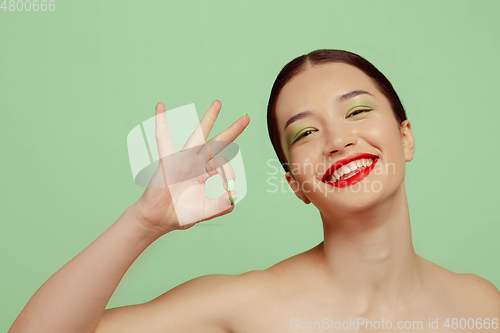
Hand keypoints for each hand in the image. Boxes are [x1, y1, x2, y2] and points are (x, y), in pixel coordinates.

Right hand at [131, 100, 248, 234]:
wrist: (160, 219)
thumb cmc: (183, 213)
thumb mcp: (209, 210)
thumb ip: (224, 204)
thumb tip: (234, 192)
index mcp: (207, 173)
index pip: (224, 165)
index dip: (229, 175)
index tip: (228, 187)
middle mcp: (197, 163)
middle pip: (218, 142)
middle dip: (233, 130)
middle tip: (246, 118)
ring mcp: (184, 159)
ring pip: (199, 135)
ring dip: (209, 118)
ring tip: (218, 103)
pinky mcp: (168, 160)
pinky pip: (163, 138)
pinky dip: (161, 122)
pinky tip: (161, 106)